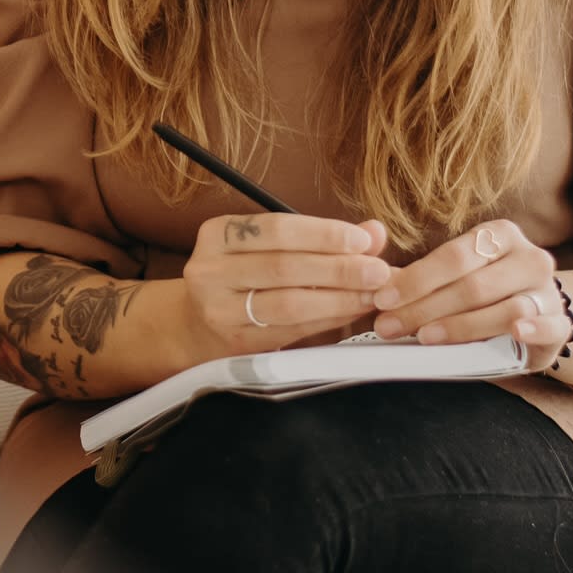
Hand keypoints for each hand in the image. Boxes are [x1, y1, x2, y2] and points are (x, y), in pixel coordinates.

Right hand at [181, 212, 391, 356]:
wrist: (194, 325)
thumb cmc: (241, 276)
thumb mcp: (267, 247)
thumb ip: (320, 237)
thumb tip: (374, 232)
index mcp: (217, 235)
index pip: (277, 228)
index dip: (323, 234)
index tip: (362, 240)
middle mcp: (211, 271)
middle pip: (284, 267)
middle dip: (339, 269)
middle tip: (378, 271)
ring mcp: (220, 310)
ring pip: (288, 304)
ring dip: (338, 299)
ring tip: (371, 294)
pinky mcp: (237, 343)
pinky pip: (291, 331)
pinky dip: (327, 321)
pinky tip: (351, 312)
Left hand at [367, 218, 568, 369]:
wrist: (543, 314)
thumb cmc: (488, 294)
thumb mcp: (458, 278)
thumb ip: (424, 279)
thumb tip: (376, 285)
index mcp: (500, 236)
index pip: (453, 256)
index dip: (415, 279)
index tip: (383, 299)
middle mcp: (528, 257)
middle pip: (473, 284)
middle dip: (425, 307)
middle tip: (390, 326)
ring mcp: (548, 290)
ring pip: (506, 307)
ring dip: (462, 325)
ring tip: (426, 337)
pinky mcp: (563, 323)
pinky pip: (552, 324)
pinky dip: (535, 328)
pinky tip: (517, 331)